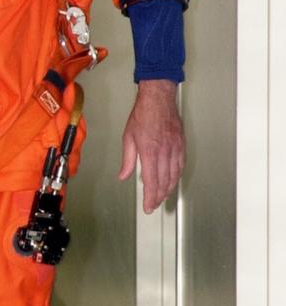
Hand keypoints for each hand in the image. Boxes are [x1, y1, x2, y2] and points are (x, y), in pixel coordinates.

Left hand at [119, 79, 184, 213]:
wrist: (158, 99)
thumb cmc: (142, 116)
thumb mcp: (128, 137)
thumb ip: (127, 159)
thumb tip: (124, 176)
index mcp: (149, 151)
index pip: (151, 181)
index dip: (150, 197)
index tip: (148, 207)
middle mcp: (165, 152)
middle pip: (164, 182)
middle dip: (159, 197)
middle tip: (154, 206)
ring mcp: (175, 148)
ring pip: (174, 175)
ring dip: (169, 189)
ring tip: (162, 197)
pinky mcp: (182, 144)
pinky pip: (181, 165)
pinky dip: (177, 176)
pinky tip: (172, 181)